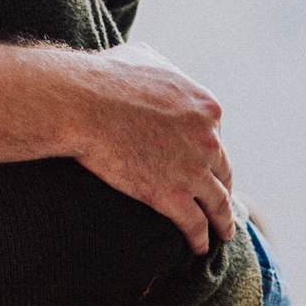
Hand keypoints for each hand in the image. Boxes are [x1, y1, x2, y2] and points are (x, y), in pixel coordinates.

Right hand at [64, 41, 234, 255]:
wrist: (82, 102)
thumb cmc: (105, 77)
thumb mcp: (144, 58)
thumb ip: (164, 68)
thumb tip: (160, 69)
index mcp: (206, 108)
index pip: (215, 137)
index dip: (207, 153)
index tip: (204, 166)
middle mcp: (208, 140)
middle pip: (224, 171)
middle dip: (223, 189)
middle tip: (223, 205)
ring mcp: (193, 170)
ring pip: (218, 203)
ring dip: (222, 221)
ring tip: (222, 233)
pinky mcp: (172, 197)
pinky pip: (195, 224)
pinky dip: (200, 239)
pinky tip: (199, 247)